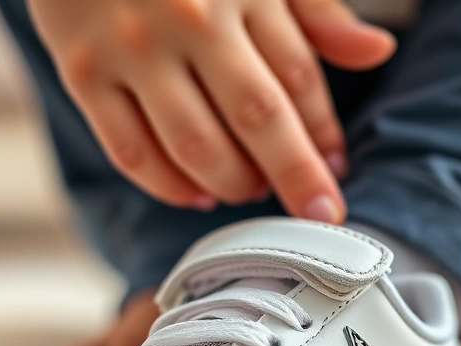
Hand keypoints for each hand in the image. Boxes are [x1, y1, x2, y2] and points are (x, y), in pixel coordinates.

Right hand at [27, 0, 395, 222]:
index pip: (299, 77)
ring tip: (250, 190)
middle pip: (257, 117)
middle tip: (317, 212)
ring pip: (195, 144)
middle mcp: (188, 18)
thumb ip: (317, 11)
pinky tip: (197, 194)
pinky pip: (130, 152)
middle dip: (295, 176)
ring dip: (234, 183)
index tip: (336, 171)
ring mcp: (131, 47)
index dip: (322, 134)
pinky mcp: (82, 73)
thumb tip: (378, 51)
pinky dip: (169, 187)